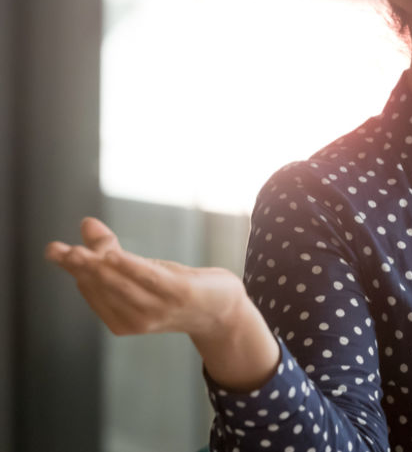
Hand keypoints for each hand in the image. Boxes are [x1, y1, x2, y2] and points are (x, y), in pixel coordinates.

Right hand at [44, 217, 247, 338]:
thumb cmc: (178, 289)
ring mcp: (158, 308)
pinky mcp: (179, 293)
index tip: (55, 249)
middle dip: (78, 267)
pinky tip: (112, 256)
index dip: (76, 268)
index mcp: (120, 320)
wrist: (224, 310)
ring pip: (120, 284)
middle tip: (55, 250)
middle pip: (102, 286)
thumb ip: (113, 252)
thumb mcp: (142, 272)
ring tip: (76, 251)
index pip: (91, 290)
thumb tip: (85, 222)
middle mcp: (135, 318)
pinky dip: (129, 267)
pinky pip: (149, 278)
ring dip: (96, 266)